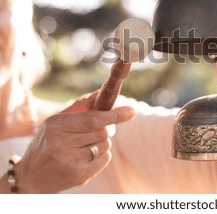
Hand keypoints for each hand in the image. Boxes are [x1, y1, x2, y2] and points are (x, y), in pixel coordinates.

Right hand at [14, 92, 135, 192]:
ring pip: (105, 145)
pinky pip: (104, 159)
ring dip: (103, 143)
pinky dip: (102, 155)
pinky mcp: (78, 176)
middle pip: (103, 132)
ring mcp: (70, 161)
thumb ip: (79, 107)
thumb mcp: (57, 122)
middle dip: (107, 129)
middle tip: (100, 130)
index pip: (93, 119)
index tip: (131, 111)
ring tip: (86, 145)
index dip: (114, 115)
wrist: (31, 176)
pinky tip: (87, 157)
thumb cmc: (48, 143)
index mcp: (56, 126)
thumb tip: (100, 93)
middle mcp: (62, 144)